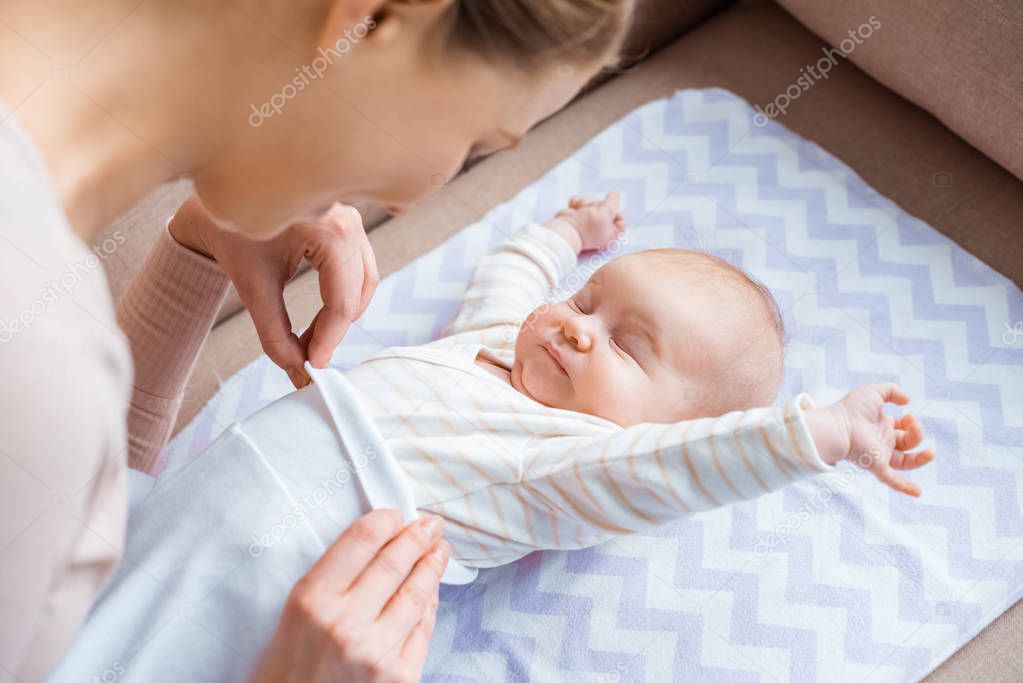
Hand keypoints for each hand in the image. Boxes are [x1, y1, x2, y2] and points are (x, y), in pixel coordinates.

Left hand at [170, 196, 378, 387]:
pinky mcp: (347, 222)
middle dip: (336, 328)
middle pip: (359, 291)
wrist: (215, 199)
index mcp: (329, 229)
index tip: (312, 365)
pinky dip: (344, 294)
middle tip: (311, 355)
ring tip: (314, 337)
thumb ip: (274, 333)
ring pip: (364, 280)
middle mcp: (348, 220)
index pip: (342, 300)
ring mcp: (351, 218)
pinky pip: (358, 266)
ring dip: (344, 313)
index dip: (328, 339)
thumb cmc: (231, 231)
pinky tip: (321, 314)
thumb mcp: (252, 287)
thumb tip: (296, 368)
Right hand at [255, 510, 449, 682]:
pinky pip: (422, 630)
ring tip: (440, 550)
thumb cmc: (285, 670)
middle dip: (418, 536)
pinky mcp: (398, 678)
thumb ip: (330, 580)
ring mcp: (376, 652)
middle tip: (431, 523)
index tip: (395, 515)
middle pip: (394, 562)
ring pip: (416, 594)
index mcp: (312, 599)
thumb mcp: (292, 614)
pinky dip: (430, 605)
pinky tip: (433, 590)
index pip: (361, 540)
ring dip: (432, 566)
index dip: (385, 521)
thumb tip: (376, 547)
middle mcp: (345, 622)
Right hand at [545, 191, 625, 252]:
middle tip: (590, 213)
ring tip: (580, 212)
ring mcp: (589, 221)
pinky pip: (581, 202)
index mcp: (611, 233)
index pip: (620, 216)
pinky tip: (574, 210)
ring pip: (592, 202)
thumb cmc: (586, 227)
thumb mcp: (605, 214)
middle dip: (596, 205)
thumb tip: (615, 194)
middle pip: (605, 206)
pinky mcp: (578, 215)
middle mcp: (601, 228)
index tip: (605, 213)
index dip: (613, 211)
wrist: (563, 231)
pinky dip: (576, 204)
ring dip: (585, 204)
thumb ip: (613, 203)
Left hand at [807, 382, 934, 496]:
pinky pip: (892, 481)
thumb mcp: (874, 392)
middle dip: (917, 434)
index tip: (908, 415)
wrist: (838, 425)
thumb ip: (892, 391)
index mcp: (882, 426)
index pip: (904, 428)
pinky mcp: (877, 466)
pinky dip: (905, 487)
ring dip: (921, 459)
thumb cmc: (851, 409)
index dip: (911, 423)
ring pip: (907, 462)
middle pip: (908, 443)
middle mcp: (882, 442)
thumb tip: (908, 401)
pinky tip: (918, 492)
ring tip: (931, 452)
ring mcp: (880, 455)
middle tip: (911, 423)